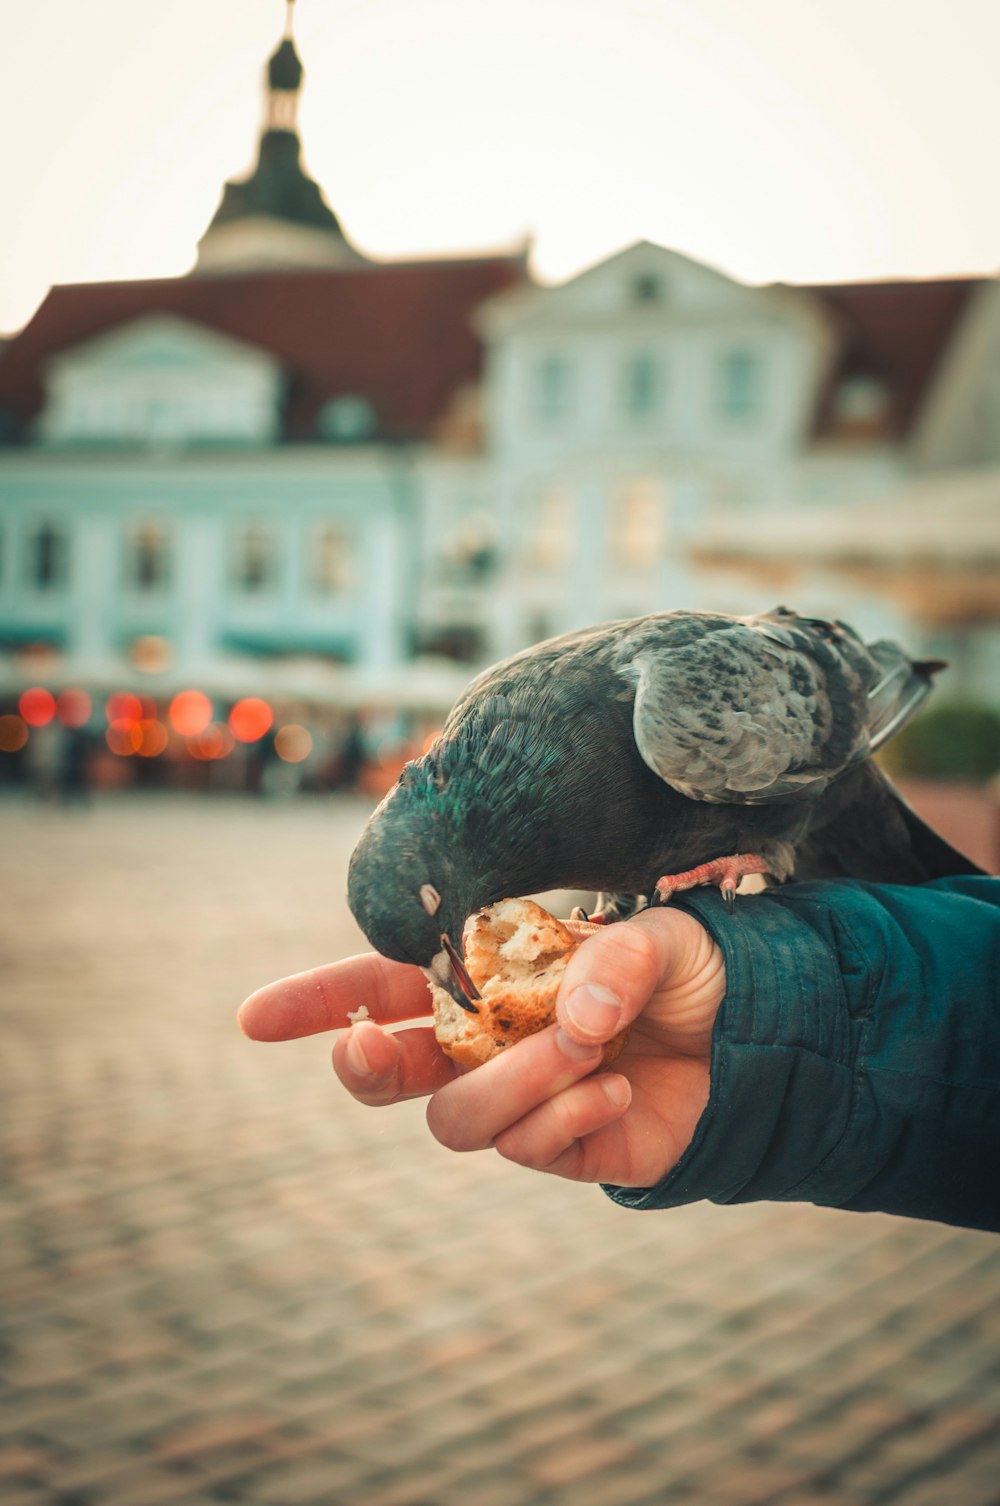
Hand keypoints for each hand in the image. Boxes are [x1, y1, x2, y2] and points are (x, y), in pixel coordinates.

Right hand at [238, 907, 724, 1187]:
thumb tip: (571, 1021)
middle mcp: (487, 1042)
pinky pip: (527, 1149)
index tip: (255, 1019)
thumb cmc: (694, 970)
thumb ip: (616, 961)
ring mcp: (520, 1099)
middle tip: (370, 1051)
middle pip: (388, 1072)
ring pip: (455, 1118)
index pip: (385, 984)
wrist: (762, 1033)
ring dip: (510, 1082)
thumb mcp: (663, 938)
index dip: (318, 1002)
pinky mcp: (562, 1148)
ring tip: (585, 1051)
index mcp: (486, 976)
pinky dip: (565, 1119)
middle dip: (362, 1067)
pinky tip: (616, 1091)